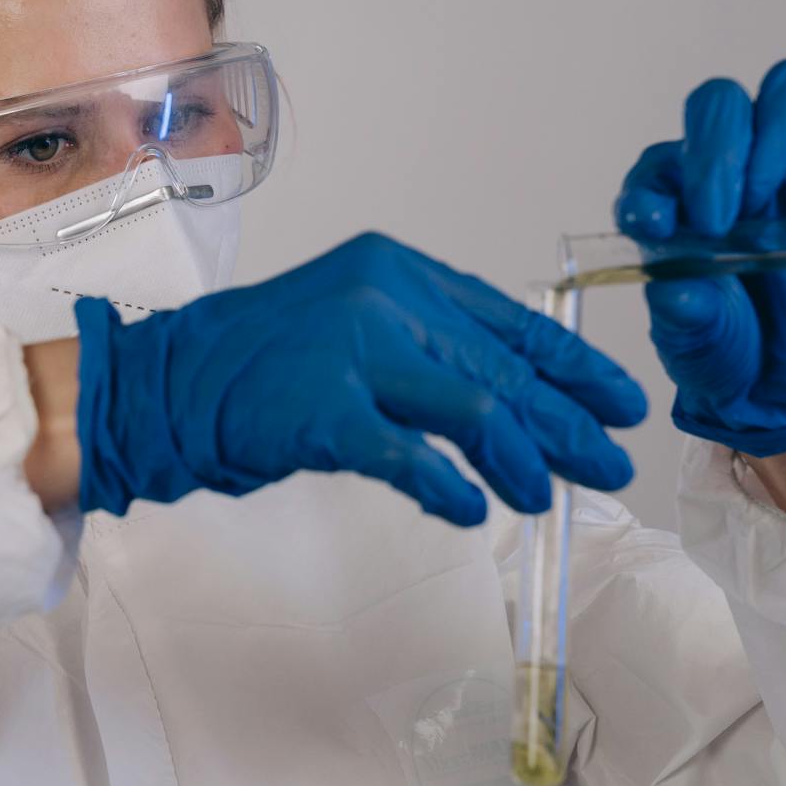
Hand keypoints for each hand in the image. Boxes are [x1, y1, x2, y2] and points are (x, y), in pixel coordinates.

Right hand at [72, 233, 647, 525]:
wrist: (163, 383)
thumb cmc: (257, 366)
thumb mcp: (353, 329)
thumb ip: (424, 350)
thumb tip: (511, 406)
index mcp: (398, 272)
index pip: (509, 320)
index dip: (574, 366)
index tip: (621, 401)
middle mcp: (383, 298)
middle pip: (503, 370)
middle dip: (567, 425)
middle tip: (609, 463)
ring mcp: (354, 350)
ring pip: (474, 411)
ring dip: (523, 463)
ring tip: (545, 498)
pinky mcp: (325, 409)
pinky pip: (411, 459)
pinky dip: (448, 490)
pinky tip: (470, 513)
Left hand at [614, 59, 785, 456]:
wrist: (783, 375)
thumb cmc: (725, 338)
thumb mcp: (692, 339)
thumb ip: (681, 313)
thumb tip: (681, 292)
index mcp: (676, 195)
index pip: (656, 166)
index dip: (652, 189)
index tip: (656, 227)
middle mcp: (732, 163)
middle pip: (720, 104)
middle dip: (715, 150)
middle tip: (718, 220)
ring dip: (775, 129)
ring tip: (766, 197)